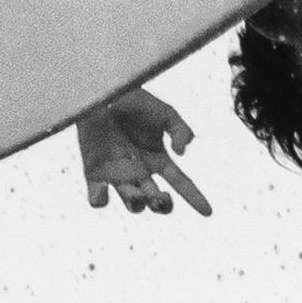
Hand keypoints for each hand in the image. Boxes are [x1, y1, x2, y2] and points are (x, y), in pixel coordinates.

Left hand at [75, 87, 210, 216]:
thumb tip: (181, 153)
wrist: (102, 91)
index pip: (181, 183)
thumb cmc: (134, 100)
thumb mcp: (166, 112)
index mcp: (159, 160)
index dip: (194, 197)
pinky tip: (104, 191)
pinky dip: (99, 200)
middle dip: (161, 205)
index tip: (207, 211)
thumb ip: (181, 130)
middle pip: (156, 200)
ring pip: (132, 202)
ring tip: (137, 195)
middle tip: (160, 197)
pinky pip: (97, 198)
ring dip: (136, 203)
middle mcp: (140, 172)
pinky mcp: (94, 173)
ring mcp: (117, 175)